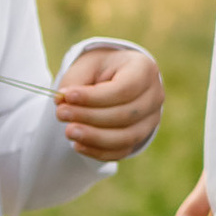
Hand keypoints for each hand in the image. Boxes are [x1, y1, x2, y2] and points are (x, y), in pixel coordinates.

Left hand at [53, 43, 164, 163]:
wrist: (118, 77)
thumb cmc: (102, 69)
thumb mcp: (87, 64)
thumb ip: (74, 81)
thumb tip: (62, 103)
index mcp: (144, 69)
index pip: (124, 89)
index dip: (95, 97)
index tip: (67, 96)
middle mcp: (154, 96)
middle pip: (126, 115)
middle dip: (90, 117)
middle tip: (61, 114)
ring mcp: (151, 120)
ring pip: (126, 137)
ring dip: (94, 138)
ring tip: (68, 132)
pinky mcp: (140, 137)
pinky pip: (121, 151)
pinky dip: (98, 151)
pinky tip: (78, 145)